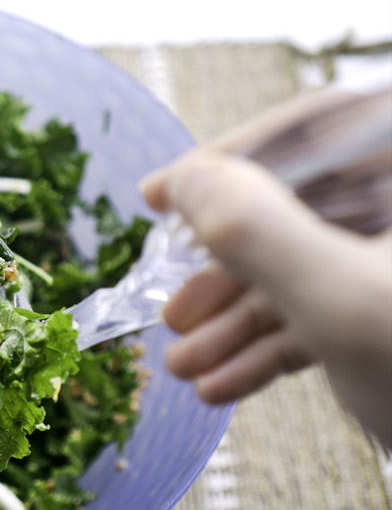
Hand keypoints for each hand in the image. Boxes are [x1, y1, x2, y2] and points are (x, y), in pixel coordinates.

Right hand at [142, 137, 391, 444]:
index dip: (230, 158)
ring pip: (310, 267)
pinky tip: (224, 382)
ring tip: (183, 360)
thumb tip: (188, 181)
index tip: (164, 192)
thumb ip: (259, 232)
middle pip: (304, 208)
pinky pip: (332, 313)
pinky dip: (275, 349)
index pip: (322, 128)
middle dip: (225, 269)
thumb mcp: (345, 304)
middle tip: (171, 301)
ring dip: (237, 320)